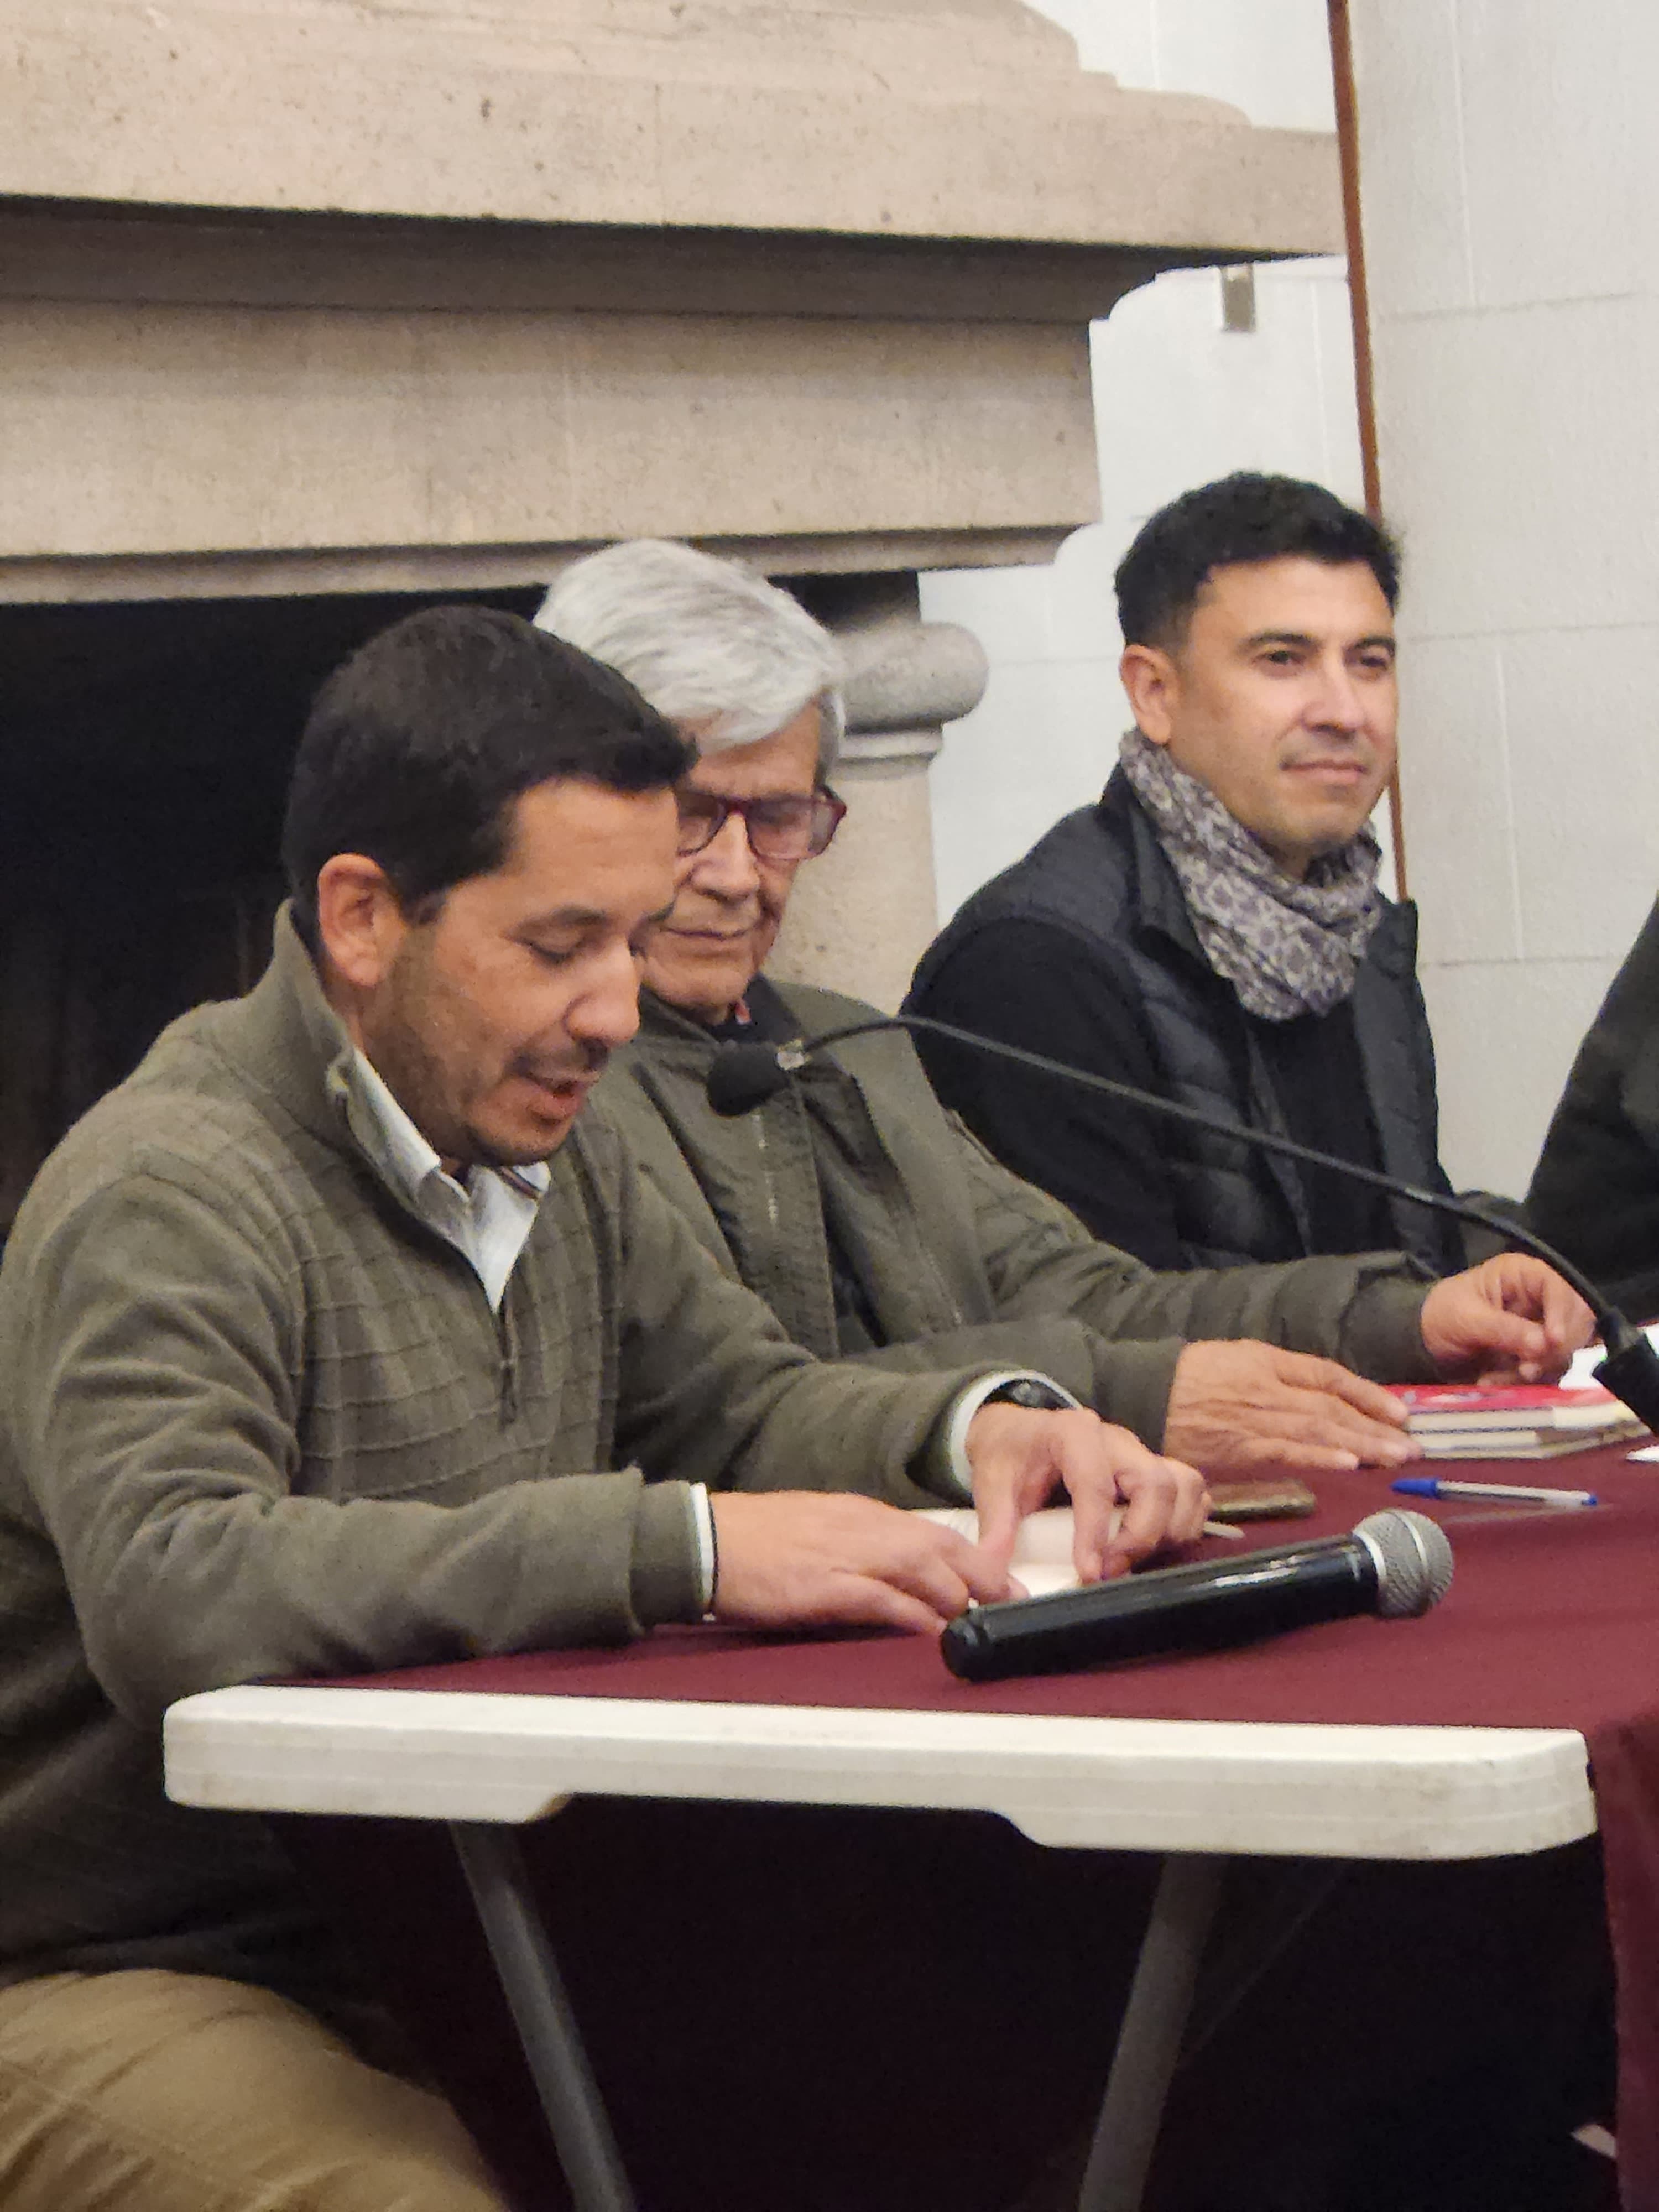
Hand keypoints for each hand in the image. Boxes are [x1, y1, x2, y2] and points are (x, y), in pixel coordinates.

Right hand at [708, 1492, 1015, 1633]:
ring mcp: (844, 1554)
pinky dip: (914, 1615)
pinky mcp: (824, 1585)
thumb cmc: (755, 1540)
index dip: (972, 1556)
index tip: (1000, 1579)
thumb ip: (857, 1546)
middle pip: (938, 1546)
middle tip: (1014, 1600)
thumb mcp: (816, 1531)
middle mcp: (860, 1528)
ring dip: (959, 1594)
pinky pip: (882, 1599)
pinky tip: (935, 1631)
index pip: (930, 1531)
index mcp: (859, 1514)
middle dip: (982, 1574)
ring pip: (919, 1568)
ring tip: (987, 1618)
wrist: (706, 1540)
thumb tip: (891, 1576)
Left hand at [964, 1402, 1208, 1583]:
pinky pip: (1192, 1492)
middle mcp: (1117, 1439)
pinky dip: (1185, 1523)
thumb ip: (995, 1527)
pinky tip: (1157, 1548)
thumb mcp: (991, 1484)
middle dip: (1140, 1536)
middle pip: (1156, 1483)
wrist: (1020, 1433)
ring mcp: (1141, 1452)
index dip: (1096, 1533)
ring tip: (1133, 1561)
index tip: (1089, 1573)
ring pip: (1184, 1486)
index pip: (1095, 1483)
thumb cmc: (1010, 1454)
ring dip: (1169, 1531)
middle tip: (1110, 1571)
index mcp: (1073, 1434)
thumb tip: (993, 1572)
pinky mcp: (1155, 1468)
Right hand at [1163, 1340, 1417, 1474]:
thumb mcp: (1236, 1362)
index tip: (1400, 1412)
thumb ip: (1276, 1380)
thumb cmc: (1187, 1380)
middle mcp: (1268, 1385)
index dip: (1367, 1393)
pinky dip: (1320, 1456)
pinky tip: (1349, 1464)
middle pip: (1331, 1404)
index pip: (1328, 1374)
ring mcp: (1255, 1415)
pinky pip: (1287, 1450)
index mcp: (1267, 1360)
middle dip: (1375, 1425)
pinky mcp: (1240, 1445)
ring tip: (1395, 1456)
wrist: (1142, 1393)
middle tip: (1412, 1445)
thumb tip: (1320, 1405)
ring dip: (1361, 1443)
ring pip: (1318, 1427)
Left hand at [1419, 1255, 1594, 1383]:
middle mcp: (1541, 1301)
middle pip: (1576, 1323)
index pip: (1561, 1288)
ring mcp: (1543, 1330)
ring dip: (1536, 1371)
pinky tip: (1495, 1382)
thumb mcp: (1466, 1318)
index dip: (1563, 1313)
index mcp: (1524, 1276)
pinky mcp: (1538, 1358)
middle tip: (1526, 1369)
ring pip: (1564, 1353)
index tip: (1552, 1340)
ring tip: (1496, 1378)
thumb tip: (1544, 1344)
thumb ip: (1504, 1329)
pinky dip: (1527, 1384)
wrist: (1425, 1346)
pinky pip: (1549, 1374)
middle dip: (1554, 1350)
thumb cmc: (1441, 1316)